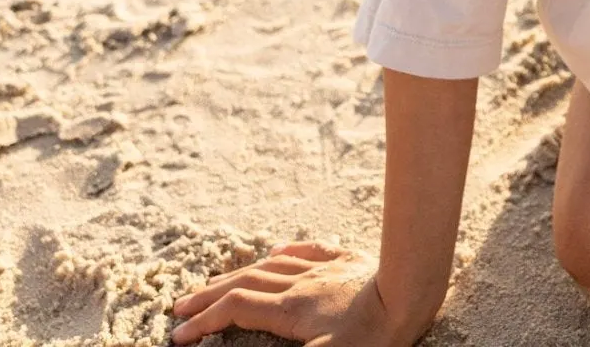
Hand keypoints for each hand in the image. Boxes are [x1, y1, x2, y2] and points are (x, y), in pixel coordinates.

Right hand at [170, 244, 427, 345]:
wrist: (412, 295)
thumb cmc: (372, 339)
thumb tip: (242, 340)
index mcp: (290, 310)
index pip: (235, 311)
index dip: (204, 322)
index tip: (178, 336)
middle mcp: (300, 284)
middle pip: (244, 283)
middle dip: (208, 295)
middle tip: (180, 305)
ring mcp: (324, 270)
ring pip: (270, 266)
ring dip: (237, 274)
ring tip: (215, 281)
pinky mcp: (347, 262)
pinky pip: (309, 251)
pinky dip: (286, 252)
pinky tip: (277, 251)